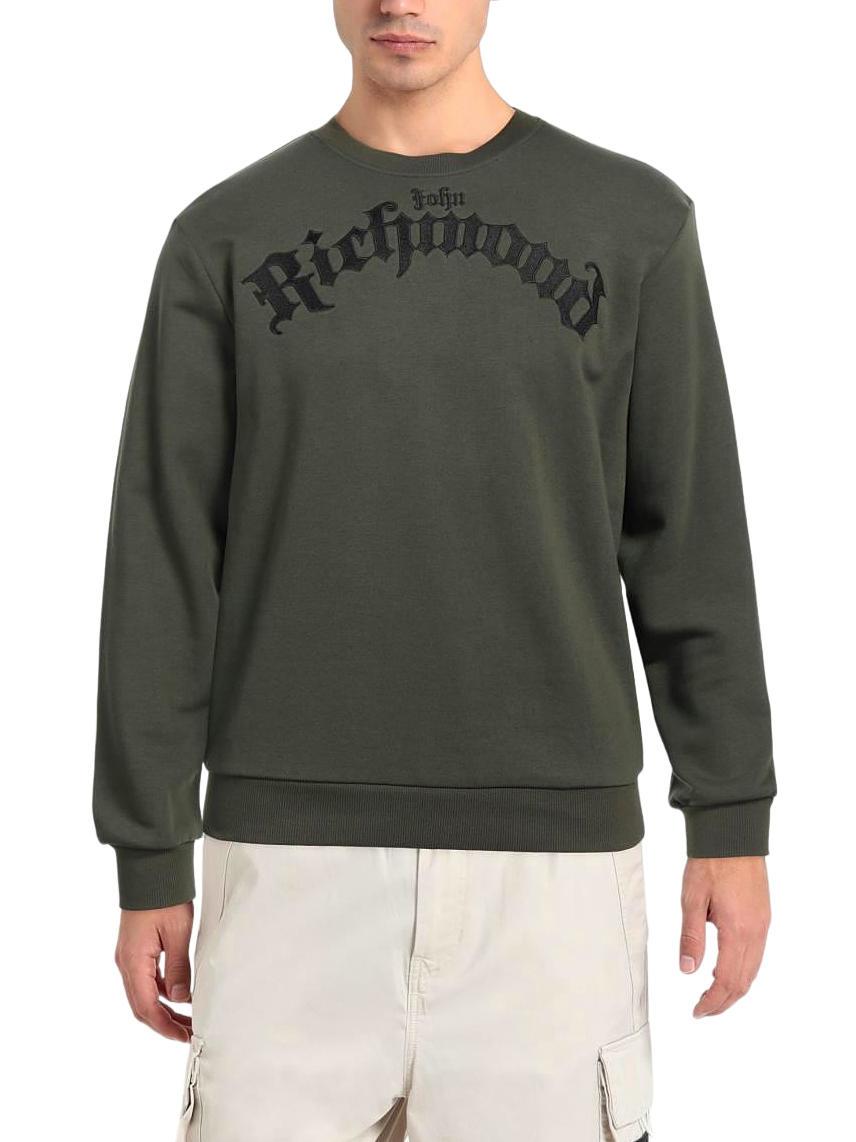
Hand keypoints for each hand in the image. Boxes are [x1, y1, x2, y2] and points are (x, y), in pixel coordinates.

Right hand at [114, 902, 193, 1040]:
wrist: (151, 871)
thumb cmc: (164, 898)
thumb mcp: (178, 933)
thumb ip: (179, 968)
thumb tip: (182, 999)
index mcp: (133, 962)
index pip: (147, 1007)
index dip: (165, 1026)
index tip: (184, 1037)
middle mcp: (127, 963)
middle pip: (143, 1006)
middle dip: (165, 1023)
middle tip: (189, 1033)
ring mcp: (130, 957)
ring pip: (145, 994)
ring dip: (164, 1009)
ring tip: (188, 1018)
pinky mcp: (136, 951)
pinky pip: (147, 980)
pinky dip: (162, 992)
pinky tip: (181, 995)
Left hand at [679, 856, 770, 1017]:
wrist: (733, 835)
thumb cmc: (710, 863)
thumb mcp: (692, 899)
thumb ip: (691, 936)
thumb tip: (687, 970)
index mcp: (738, 930)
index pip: (728, 981)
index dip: (713, 1002)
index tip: (697, 1012)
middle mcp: (756, 932)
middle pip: (744, 982)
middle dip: (724, 1001)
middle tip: (702, 1010)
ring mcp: (763, 925)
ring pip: (753, 970)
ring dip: (734, 988)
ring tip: (712, 997)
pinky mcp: (763, 917)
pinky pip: (756, 955)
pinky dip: (743, 972)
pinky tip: (727, 971)